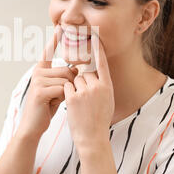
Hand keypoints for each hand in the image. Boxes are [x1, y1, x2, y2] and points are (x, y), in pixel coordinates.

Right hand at [17, 25, 77, 139]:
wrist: (33, 126)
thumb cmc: (46, 108)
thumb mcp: (57, 90)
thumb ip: (64, 78)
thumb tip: (76, 68)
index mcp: (41, 70)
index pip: (48, 52)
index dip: (54, 40)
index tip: (60, 28)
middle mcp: (38, 72)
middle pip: (67, 69)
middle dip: (70, 84)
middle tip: (60, 96)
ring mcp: (38, 81)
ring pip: (67, 80)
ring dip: (67, 92)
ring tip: (56, 100)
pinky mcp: (40, 91)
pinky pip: (63, 89)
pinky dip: (64, 97)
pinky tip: (54, 104)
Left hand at [64, 34, 114, 152]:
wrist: (92, 137)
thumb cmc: (99, 120)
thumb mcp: (106, 100)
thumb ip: (101, 85)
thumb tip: (92, 73)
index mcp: (107, 86)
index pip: (102, 63)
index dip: (98, 49)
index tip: (95, 36)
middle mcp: (97, 87)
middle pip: (84, 73)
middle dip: (81, 82)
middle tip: (85, 99)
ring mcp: (85, 92)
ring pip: (74, 80)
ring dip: (74, 88)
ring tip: (80, 105)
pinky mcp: (72, 97)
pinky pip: (66, 87)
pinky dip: (67, 94)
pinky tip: (73, 105)